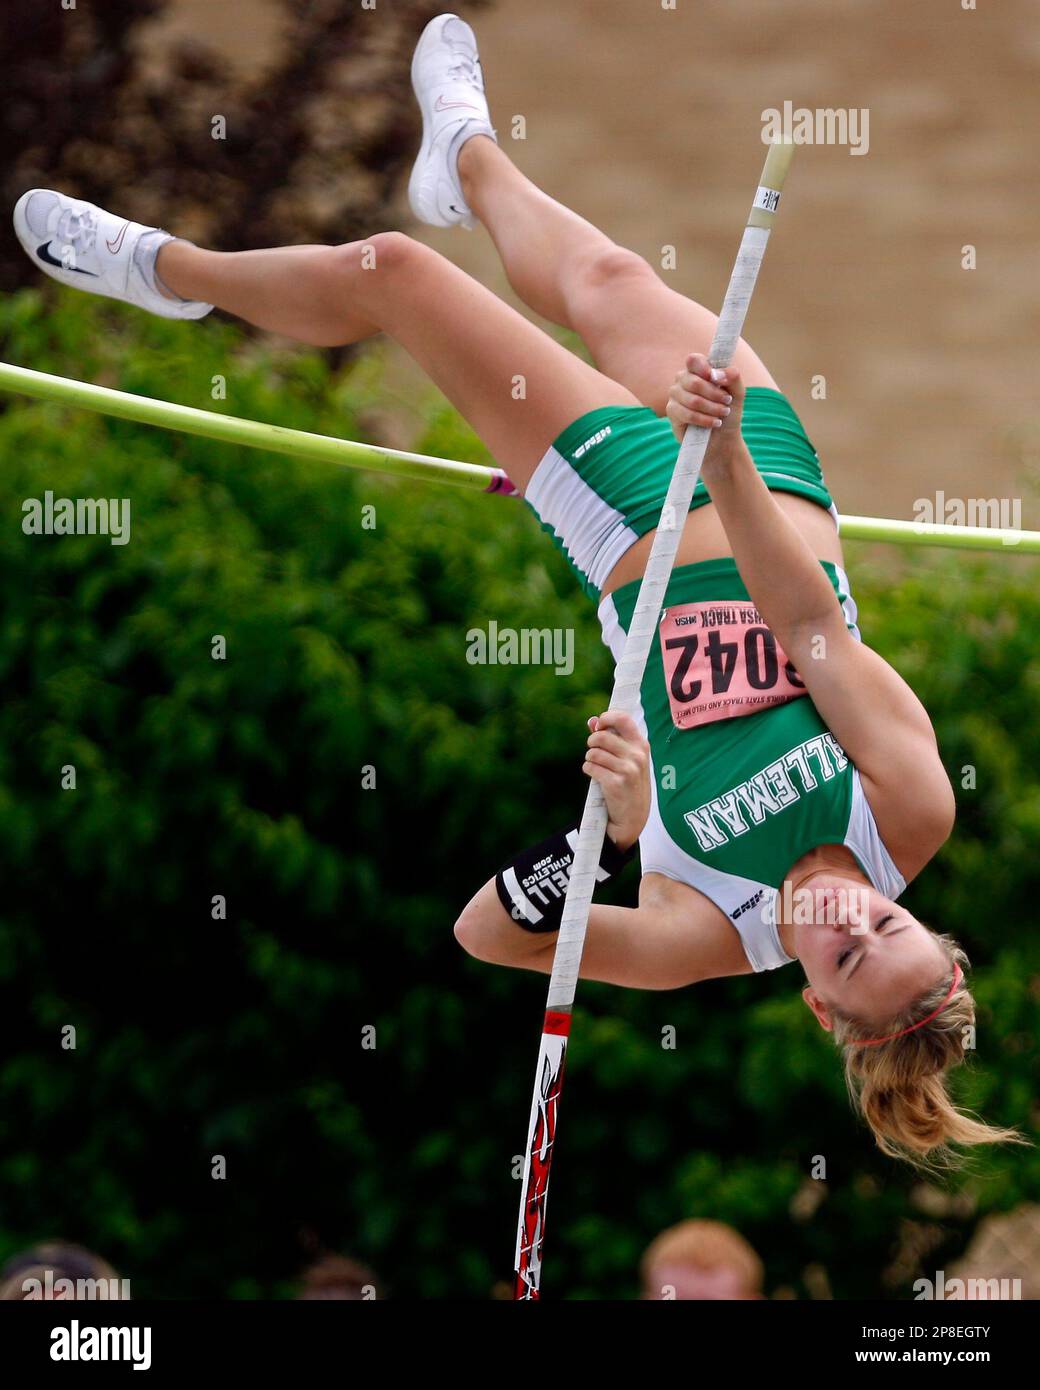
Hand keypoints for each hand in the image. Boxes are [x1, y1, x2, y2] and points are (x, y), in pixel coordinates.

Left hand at [582, 710, 650, 852]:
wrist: (633, 817)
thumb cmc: (630, 784)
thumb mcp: (628, 760)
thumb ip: (612, 739)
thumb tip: (591, 721)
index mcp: (641, 745)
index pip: (623, 718)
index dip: (606, 718)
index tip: (598, 726)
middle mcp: (637, 755)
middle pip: (602, 736)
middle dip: (592, 742)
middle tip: (594, 752)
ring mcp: (627, 769)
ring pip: (593, 752)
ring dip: (590, 759)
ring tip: (596, 766)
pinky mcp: (615, 783)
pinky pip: (590, 767)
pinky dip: (589, 770)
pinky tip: (596, 776)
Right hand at [666, 353, 744, 443]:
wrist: (723, 436)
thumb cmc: (728, 410)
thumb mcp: (737, 392)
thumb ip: (732, 377)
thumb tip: (715, 374)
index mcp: (697, 369)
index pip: (693, 360)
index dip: (704, 368)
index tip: (716, 378)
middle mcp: (683, 379)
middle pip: (694, 382)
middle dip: (715, 395)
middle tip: (727, 402)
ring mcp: (675, 395)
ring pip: (693, 400)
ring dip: (712, 408)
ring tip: (723, 413)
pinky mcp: (672, 412)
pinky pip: (687, 414)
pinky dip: (705, 420)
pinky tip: (714, 423)